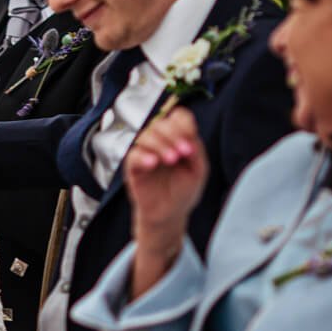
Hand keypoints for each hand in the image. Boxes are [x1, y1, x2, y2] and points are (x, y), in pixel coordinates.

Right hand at [124, 109, 208, 251]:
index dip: (183, 124)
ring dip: (160, 145)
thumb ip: (196, 149)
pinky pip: (134, 155)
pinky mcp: (133, 166)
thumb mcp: (198, 169)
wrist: (170, 214)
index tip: (190, 141)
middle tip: (184, 153)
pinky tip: (153, 164)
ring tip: (172, 160)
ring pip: (146, 136)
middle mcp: (160, 141)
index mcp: (177, 138)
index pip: (177, 117)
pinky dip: (143, 157)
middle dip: (173, 135)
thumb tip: (189, 134)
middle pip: (160, 123)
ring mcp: (145, 152)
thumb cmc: (183, 191)